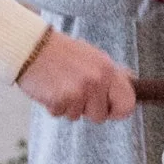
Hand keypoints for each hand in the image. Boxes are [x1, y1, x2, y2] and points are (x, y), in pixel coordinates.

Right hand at [19, 30, 137, 121]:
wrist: (31, 46)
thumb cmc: (63, 52)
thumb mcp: (94, 56)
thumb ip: (112, 72)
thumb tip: (132, 80)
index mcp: (108, 70)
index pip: (127, 106)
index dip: (117, 111)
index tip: (108, 109)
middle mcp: (97, 80)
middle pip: (100, 117)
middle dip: (87, 109)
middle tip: (76, 91)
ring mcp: (78, 91)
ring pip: (77, 116)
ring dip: (68, 106)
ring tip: (61, 85)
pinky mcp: (60, 99)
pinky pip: (60, 114)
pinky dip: (53, 106)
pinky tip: (50, 89)